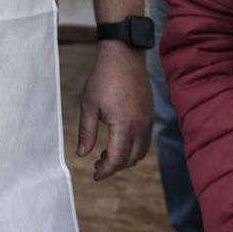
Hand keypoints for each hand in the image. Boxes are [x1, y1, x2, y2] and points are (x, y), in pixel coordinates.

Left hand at [76, 40, 151, 180]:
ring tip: (106, 155)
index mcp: (124, 125)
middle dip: (115, 167)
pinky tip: (119, 142)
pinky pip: (145, 140)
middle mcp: (140, 126)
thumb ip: (86, 132)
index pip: (118, 159)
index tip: (95, 175)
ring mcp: (148, 121)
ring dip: (126, 158)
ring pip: (141, 151)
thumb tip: (82, 154)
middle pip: (131, 159)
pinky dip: (134, 147)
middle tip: (98, 165)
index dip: (106, 170)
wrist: (124, 56)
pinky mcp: (150, 114)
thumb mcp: (89, 106)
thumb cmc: (103, 79)